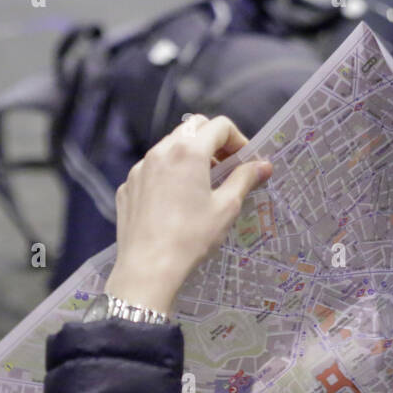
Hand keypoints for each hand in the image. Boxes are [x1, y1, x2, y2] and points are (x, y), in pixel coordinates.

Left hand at [106, 114, 272, 314]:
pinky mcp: (128, 185)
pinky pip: (152, 170)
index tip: (245, 162)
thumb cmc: (192, 237)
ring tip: (200, 187)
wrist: (148, 267)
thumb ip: (245, 179)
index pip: (219, 126)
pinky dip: (168, 176)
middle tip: (224, 169)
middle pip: (192, 129)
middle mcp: (161, 151)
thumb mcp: (226, 208)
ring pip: (169, 147)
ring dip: (189, 157)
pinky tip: (175, 203)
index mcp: (189, 151)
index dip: (237, 140)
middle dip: (212, 142)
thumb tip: (263, 165)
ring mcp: (140, 167)